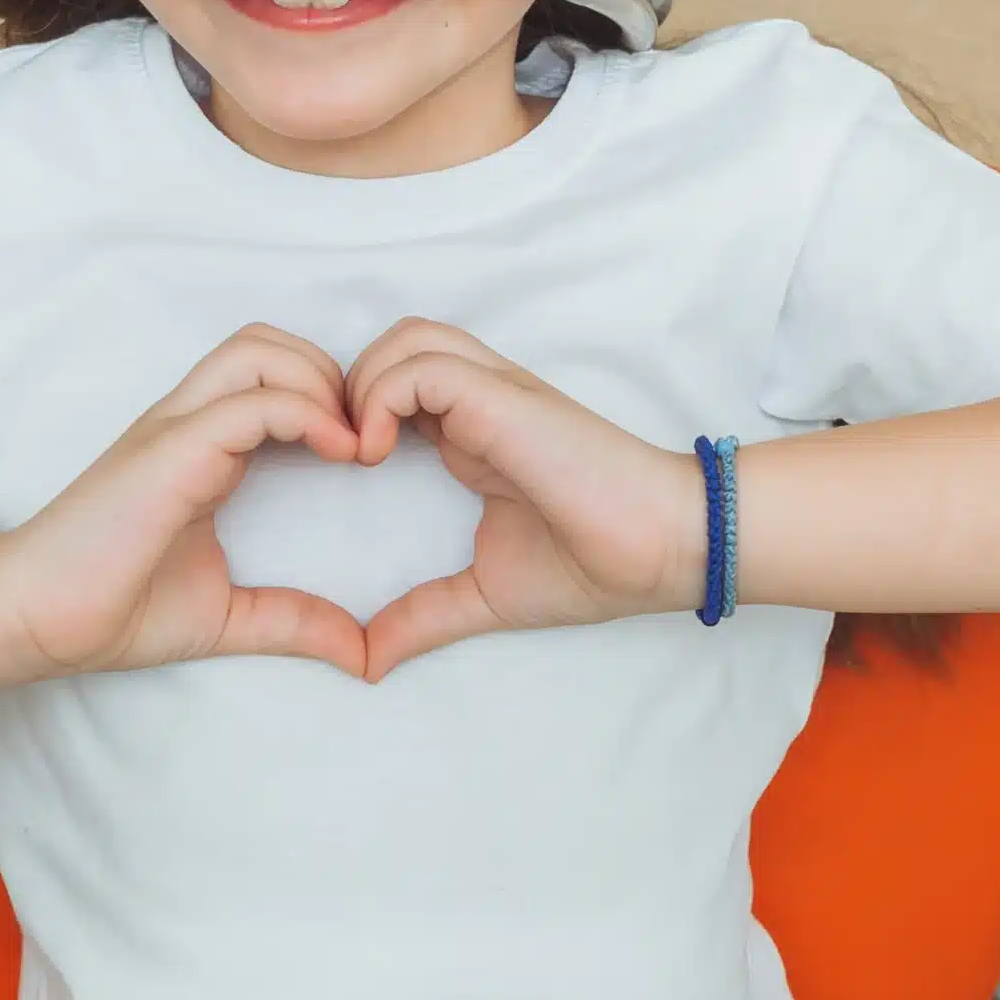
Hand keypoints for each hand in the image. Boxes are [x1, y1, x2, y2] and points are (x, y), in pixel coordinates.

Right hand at [0, 325, 368, 681]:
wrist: (35, 620)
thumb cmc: (114, 611)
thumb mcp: (227, 617)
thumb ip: (293, 621)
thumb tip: (361, 653)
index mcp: (201, 445)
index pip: (273, 375)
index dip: (329, 398)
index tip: (366, 455)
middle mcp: (189, 422)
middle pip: (270, 342)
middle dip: (331, 375)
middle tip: (363, 440)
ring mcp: (176, 428)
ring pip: (259, 350)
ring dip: (319, 382)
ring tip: (350, 444)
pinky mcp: (170, 448)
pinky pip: (249, 402)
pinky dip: (305, 413)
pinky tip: (337, 454)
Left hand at [343, 319, 705, 679]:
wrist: (662, 550)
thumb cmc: (593, 565)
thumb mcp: (487, 595)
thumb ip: (424, 617)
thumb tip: (367, 660)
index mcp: (476, 431)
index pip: (400, 382)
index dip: (359, 412)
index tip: (340, 473)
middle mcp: (483, 399)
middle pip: (398, 343)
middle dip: (352, 387)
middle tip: (337, 456)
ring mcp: (495, 392)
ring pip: (407, 339)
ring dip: (364, 385)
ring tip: (357, 453)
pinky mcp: (502, 398)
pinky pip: (422, 367)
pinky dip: (381, 397)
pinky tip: (375, 455)